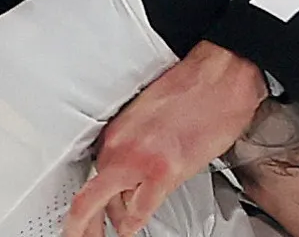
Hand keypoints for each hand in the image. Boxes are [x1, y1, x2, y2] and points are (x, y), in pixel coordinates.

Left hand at [64, 41, 265, 236]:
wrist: (219, 76)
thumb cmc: (192, 90)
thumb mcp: (147, 116)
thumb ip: (132, 144)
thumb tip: (130, 171)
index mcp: (115, 132)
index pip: (91, 176)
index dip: (88, 202)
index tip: (83, 217)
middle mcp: (119, 146)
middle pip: (88, 200)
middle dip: (84, 226)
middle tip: (79, 236)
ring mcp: (138, 161)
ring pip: (113, 208)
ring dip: (120, 222)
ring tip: (122, 229)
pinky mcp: (163, 171)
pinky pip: (138, 211)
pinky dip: (132, 225)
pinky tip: (130, 230)